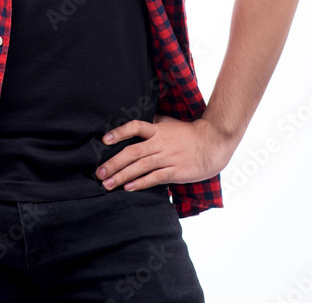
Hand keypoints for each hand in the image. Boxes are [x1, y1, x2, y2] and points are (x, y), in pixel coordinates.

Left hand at [95, 114, 237, 191]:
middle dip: (114, 163)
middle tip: (99, 172)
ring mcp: (167, 157)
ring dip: (122, 176)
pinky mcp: (175, 171)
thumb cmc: (189, 134)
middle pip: (132, 151)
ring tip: (108, 184)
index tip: (104, 140)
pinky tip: (129, 188)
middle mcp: (160, 142)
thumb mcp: (169, 124)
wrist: (212, 143)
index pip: (135, 127)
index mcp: (157, 130)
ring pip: (140, 166)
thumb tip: (135, 126)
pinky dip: (141, 183)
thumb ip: (153, 124)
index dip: (119, 133)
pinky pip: (155, 177)